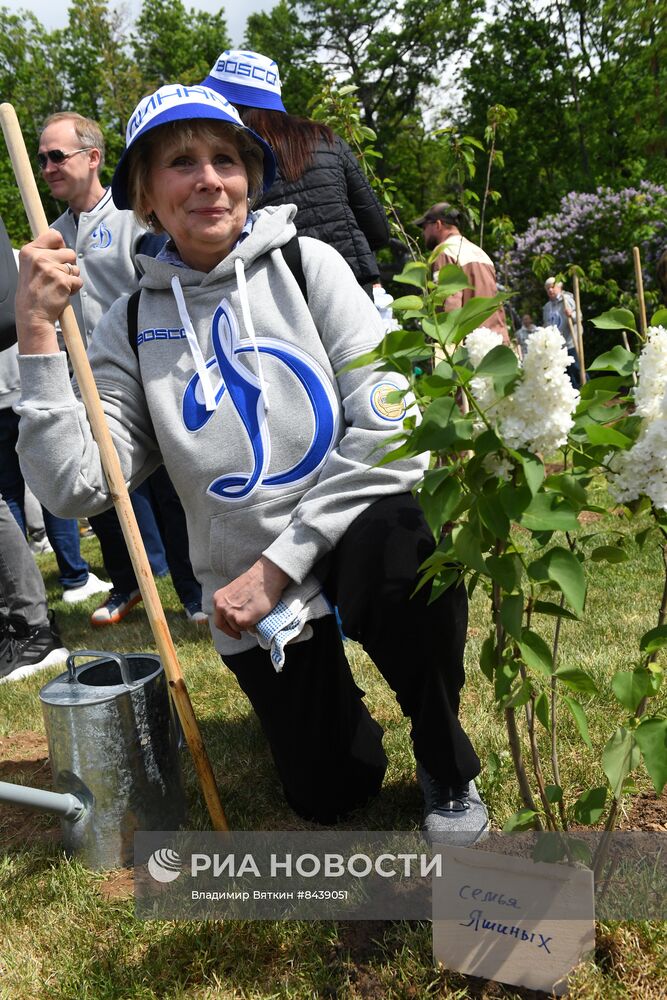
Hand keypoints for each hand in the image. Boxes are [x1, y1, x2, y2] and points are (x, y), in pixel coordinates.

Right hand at [16, 231, 81, 353]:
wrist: (32, 314)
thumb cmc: (33, 291)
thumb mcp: (30, 266)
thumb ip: (43, 253)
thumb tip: (60, 242)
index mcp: (30, 251)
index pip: (53, 235)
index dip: (60, 244)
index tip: (59, 252)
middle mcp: (40, 258)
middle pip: (69, 252)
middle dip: (67, 264)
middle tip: (56, 276)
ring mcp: (52, 269)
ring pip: (74, 267)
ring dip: (71, 277)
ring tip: (57, 286)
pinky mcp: (63, 281)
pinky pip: (78, 281)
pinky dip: (74, 288)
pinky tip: (62, 293)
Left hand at [212, 557, 290, 638]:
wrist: (266, 576)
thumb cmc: (255, 581)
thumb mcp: (234, 591)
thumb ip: (231, 603)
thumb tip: (235, 616)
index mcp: (218, 599)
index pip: (218, 620)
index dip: (226, 628)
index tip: (233, 632)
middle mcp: (221, 607)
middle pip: (226, 627)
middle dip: (234, 630)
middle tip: (241, 633)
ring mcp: (231, 614)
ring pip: (238, 628)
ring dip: (247, 625)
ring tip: (255, 615)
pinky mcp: (243, 620)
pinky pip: (248, 629)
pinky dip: (254, 626)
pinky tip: (259, 617)